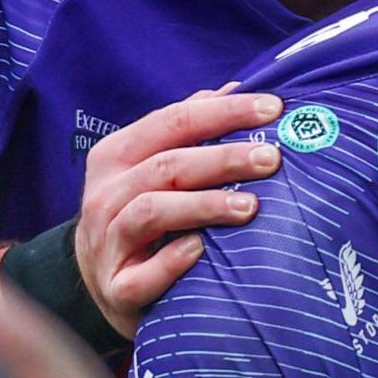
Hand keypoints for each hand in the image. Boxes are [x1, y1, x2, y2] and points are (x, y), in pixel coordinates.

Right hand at [74, 89, 286, 334]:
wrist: (104, 283)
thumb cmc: (142, 217)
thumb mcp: (152, 167)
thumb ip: (187, 129)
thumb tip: (235, 89)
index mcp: (117, 156)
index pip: (173, 121)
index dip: (224, 112)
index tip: (273, 109)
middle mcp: (106, 194)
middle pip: (167, 165)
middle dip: (223, 158)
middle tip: (272, 159)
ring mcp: (108, 242)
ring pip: (151, 212)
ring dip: (203, 206)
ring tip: (250, 206)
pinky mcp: (117, 288)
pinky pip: (144, 274)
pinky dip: (172, 261)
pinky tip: (202, 251)